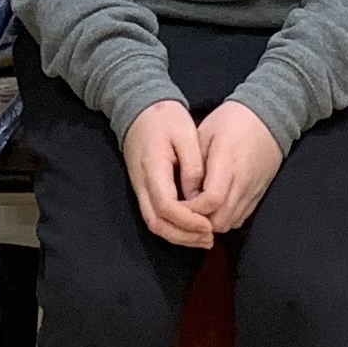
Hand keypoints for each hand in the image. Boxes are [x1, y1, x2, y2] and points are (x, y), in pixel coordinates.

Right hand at [121, 99, 212, 248]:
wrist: (138, 108)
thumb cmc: (164, 117)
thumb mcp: (185, 133)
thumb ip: (193, 165)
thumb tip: (199, 195)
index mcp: (153, 168)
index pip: (166, 206)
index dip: (188, 221)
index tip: (209, 224)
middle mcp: (141, 183)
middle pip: (157, 223)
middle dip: (183, 236)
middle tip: (209, 238)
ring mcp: (139, 188)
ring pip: (154, 223)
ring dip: (178, 236)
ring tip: (204, 238)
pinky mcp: (142, 189)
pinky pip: (155, 216)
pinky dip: (173, 227)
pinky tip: (192, 228)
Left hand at [185, 104, 283, 233]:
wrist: (268, 116)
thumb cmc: (231, 120)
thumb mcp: (205, 133)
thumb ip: (193, 165)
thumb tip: (186, 195)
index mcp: (227, 162)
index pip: (212, 199)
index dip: (193, 210)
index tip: (179, 206)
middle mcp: (243, 180)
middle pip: (221, 219)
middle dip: (200, 221)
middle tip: (185, 212)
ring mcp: (253, 189)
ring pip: (231, 222)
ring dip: (212, 222)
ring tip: (199, 211)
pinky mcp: (259, 193)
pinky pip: (241, 217)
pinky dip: (226, 218)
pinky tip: (215, 208)